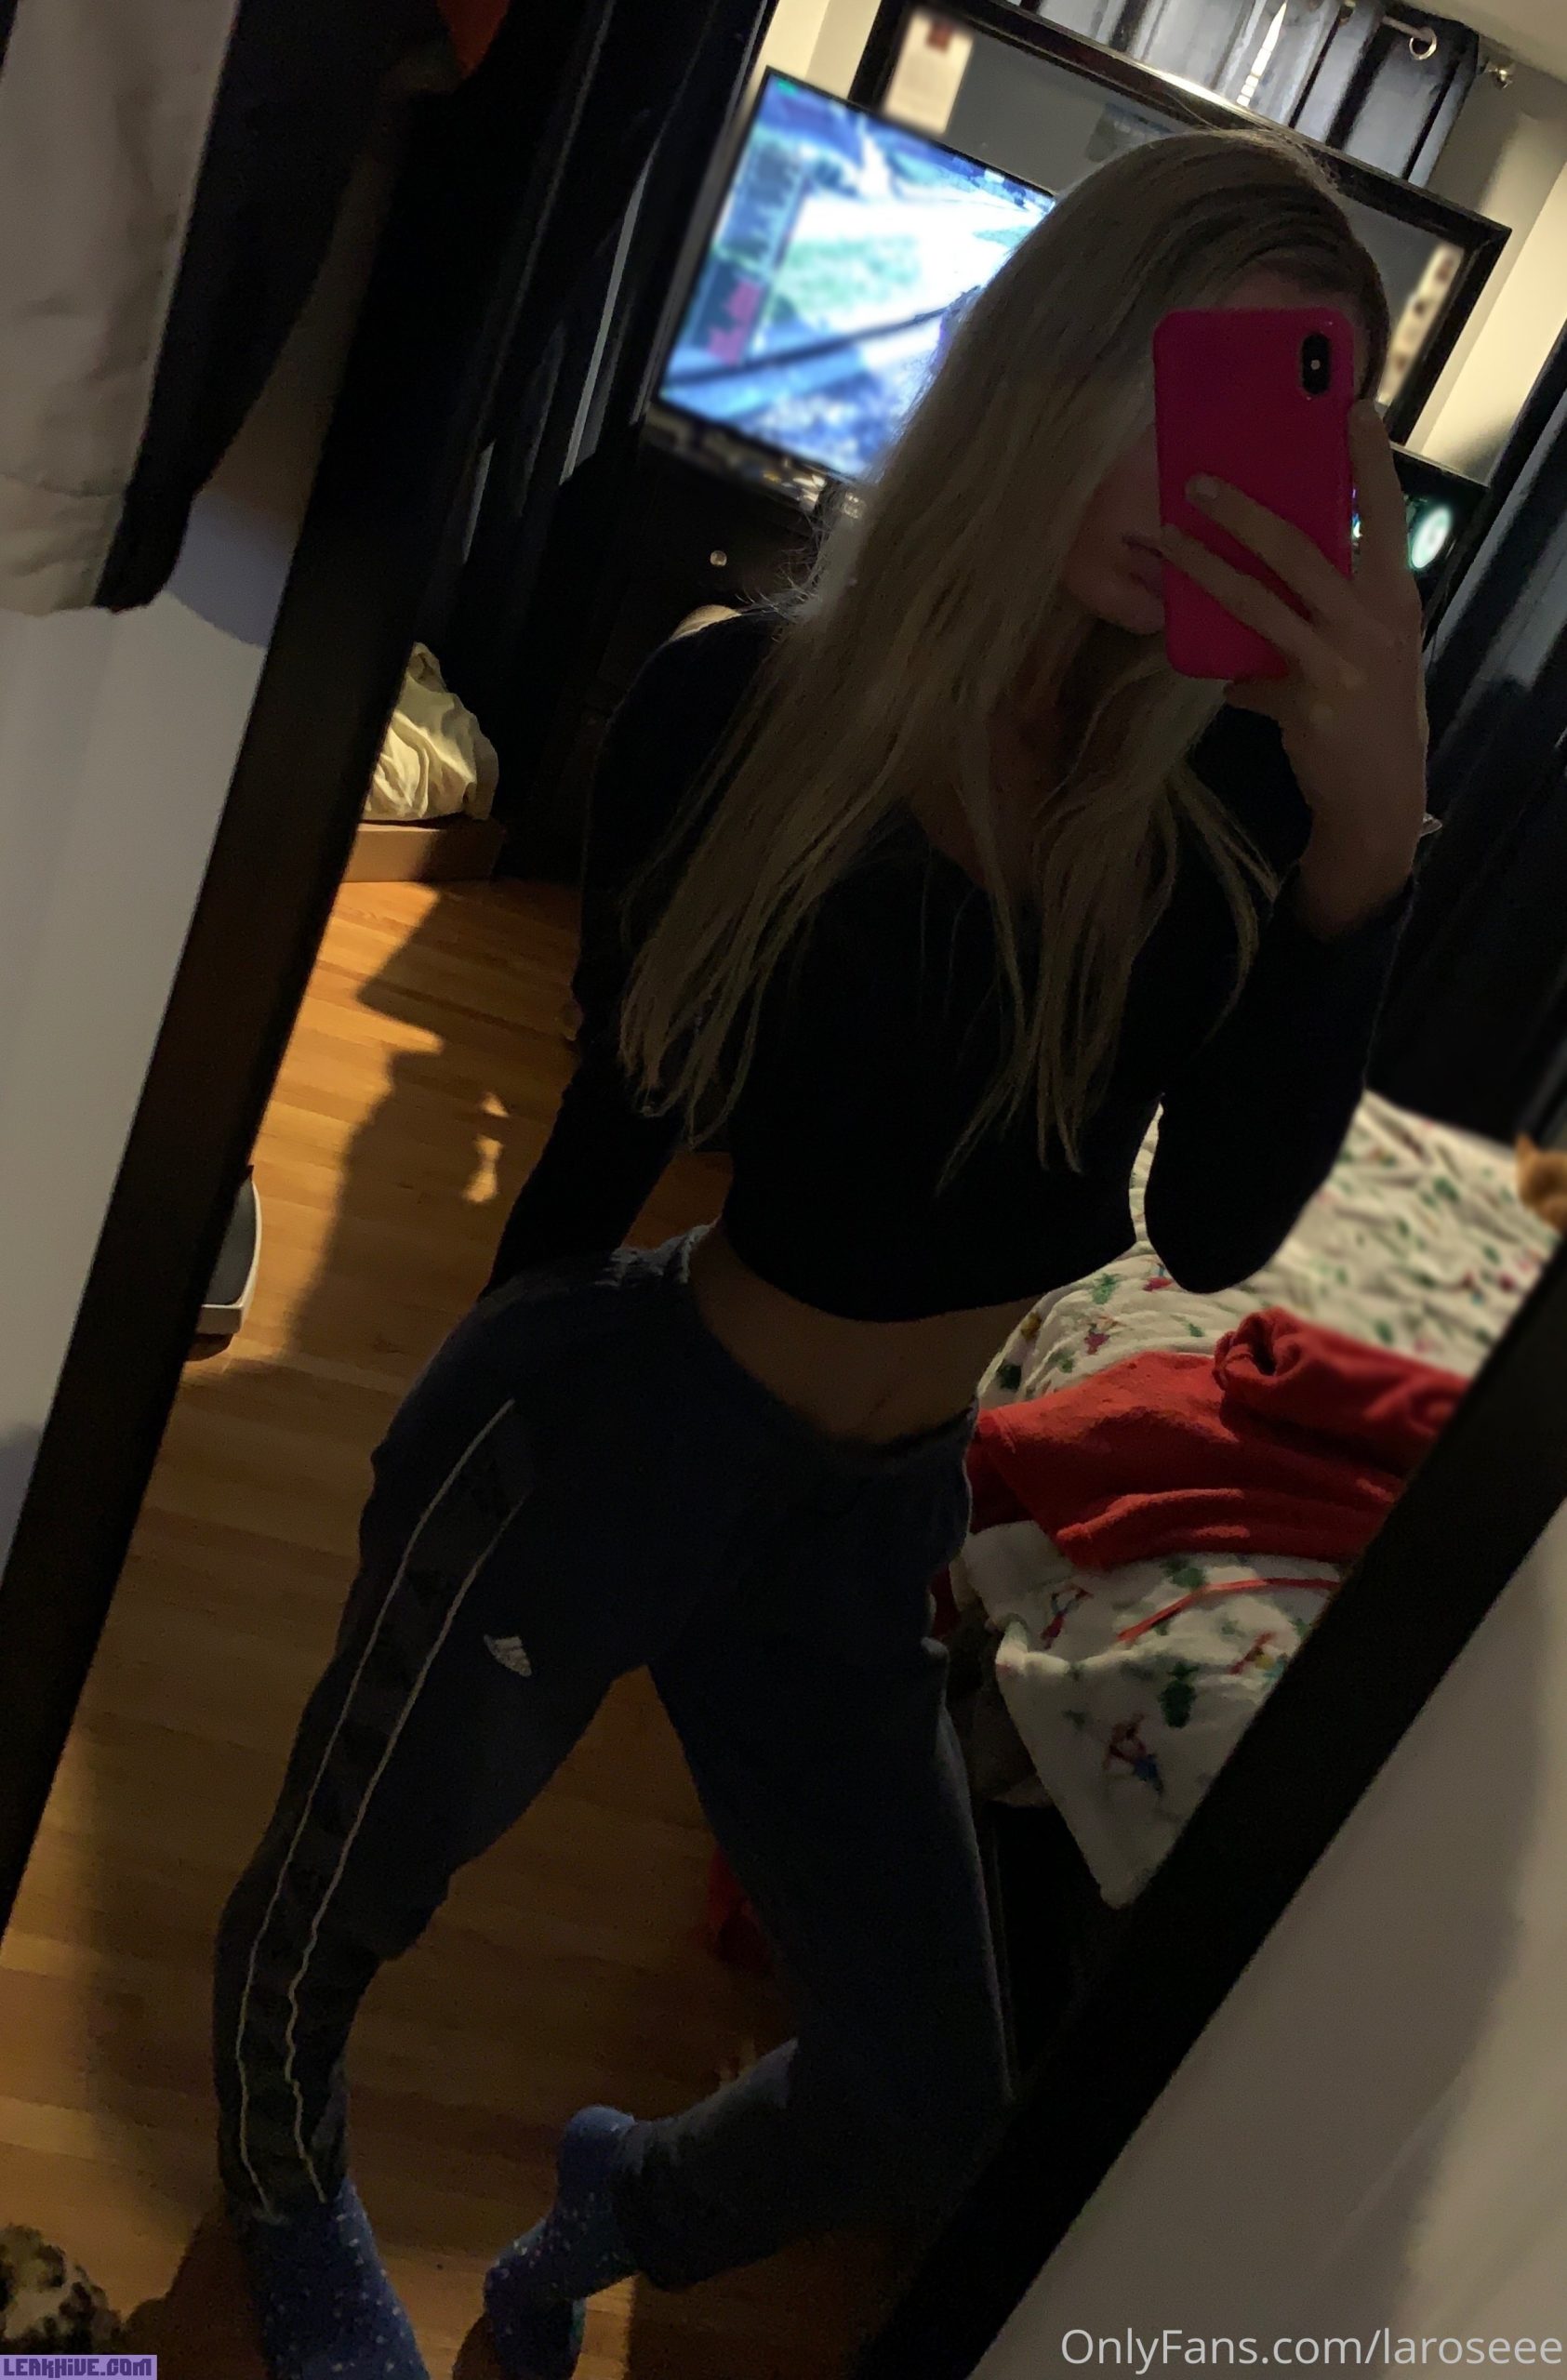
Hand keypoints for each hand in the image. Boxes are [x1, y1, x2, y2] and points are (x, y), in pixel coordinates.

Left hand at [1159, 402, 1427, 937]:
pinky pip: (1245, 664)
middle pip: (1304, 545)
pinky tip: (1184, 650)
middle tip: (1198, 480)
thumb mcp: (1363, 656)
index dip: (1369, 464)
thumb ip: (1319, 621)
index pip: (1388, 514)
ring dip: (1206, 566)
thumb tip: (1253, 604)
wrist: (1378, 798)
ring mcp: (1342, 656)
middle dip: (1247, 510)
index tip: (1355, 411)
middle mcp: (1374, 618)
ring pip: (1261, 597)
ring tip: (1166, 541)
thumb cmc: (1367, 718)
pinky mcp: (1309, 696)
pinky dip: (1215, 659)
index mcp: (1395, 596)